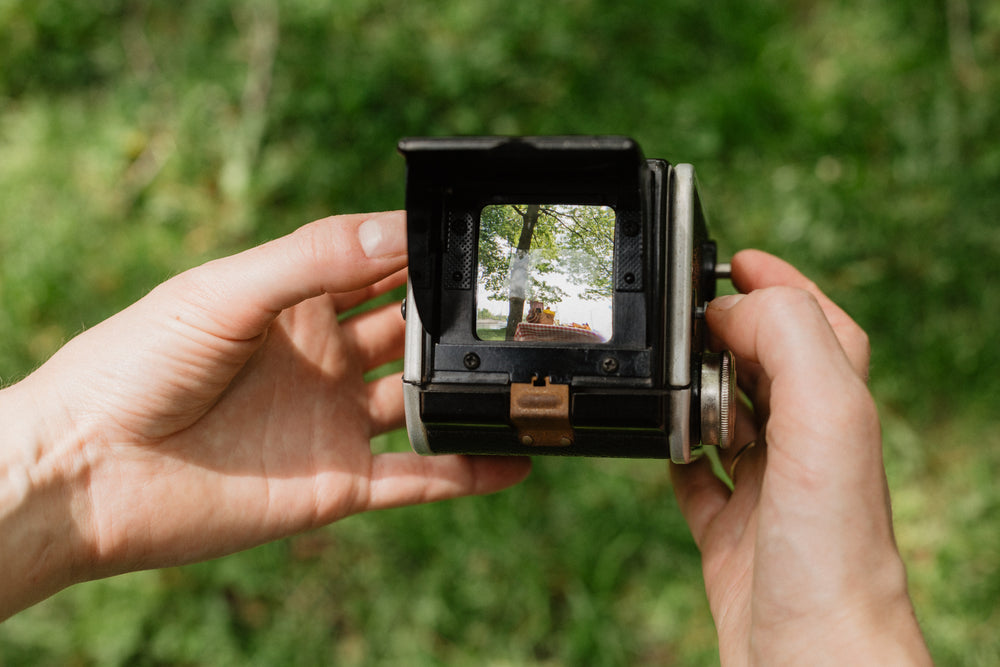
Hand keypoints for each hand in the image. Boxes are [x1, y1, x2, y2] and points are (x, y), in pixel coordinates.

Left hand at [0, 211, 529, 618]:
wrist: (86, 472)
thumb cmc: (135, 365)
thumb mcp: (224, 293)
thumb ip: (311, 262)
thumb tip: (399, 231)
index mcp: (294, 303)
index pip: (377, 265)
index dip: (423, 248)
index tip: (479, 233)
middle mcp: (323, 359)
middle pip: (409, 330)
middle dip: (456, 315)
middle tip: (518, 302)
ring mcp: (334, 422)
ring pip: (423, 403)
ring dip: (470, 390)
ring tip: (528, 376)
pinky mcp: (337, 483)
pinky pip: (416, 478)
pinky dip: (465, 471)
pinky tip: (514, 459)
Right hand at [671, 250, 930, 664]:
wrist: (812, 660)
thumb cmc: (831, 550)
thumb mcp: (826, 417)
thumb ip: (788, 340)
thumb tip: (728, 309)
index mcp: (838, 409)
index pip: (817, 322)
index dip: (779, 284)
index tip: (730, 259)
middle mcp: (807, 446)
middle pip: (769, 364)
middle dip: (728, 331)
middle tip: (679, 314)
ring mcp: (769, 492)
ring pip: (730, 418)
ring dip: (696, 389)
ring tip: (662, 371)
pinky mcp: (731, 535)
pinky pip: (698, 481)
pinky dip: (675, 456)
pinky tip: (656, 446)